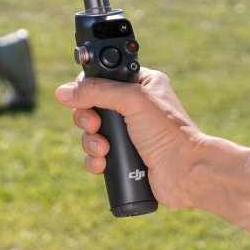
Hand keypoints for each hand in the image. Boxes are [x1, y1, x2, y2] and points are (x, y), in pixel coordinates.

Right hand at [55, 67, 249, 247]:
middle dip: (87, 118)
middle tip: (94, 125)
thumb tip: (63, 92)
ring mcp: (129, 133)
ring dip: (90, 142)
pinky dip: (94, 160)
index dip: (88, 87)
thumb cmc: (168, 132)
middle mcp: (134, 107)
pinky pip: (97, 155)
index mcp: (141, 85)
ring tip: (103, 149)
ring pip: (91, 133)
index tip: (82, 97)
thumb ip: (97, 90)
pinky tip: (102, 163)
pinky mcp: (125, 157)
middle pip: (91, 106)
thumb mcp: (132, 100)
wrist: (186, 172)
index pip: (104, 77)